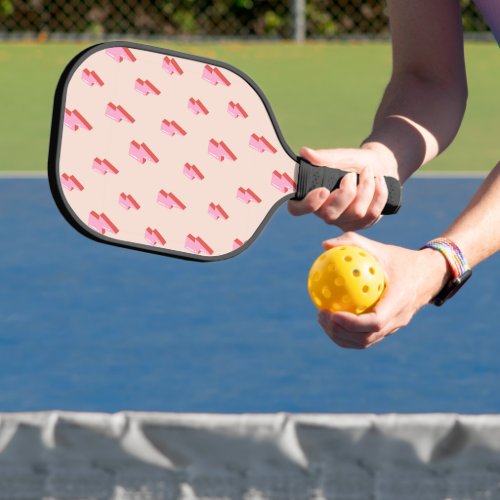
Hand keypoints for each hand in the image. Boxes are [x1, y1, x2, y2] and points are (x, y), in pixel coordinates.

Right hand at [288, 145, 397, 230]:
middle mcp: (324, 212)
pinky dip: (379, 193)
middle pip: (330, 215)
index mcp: (312, 196)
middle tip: (351, 175)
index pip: (297, 209)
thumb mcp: (341, 156)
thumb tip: (304, 152)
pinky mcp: (361, 224)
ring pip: (356, 213)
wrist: (379, 166)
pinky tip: (379, 181)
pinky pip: (372, 214)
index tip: (323, 190)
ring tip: (368, 172)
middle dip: (346, 193)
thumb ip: (324, 157)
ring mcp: (343, 221)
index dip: (308, 204)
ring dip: (366, 188)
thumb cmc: (354, 162)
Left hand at [316, 232, 450, 348]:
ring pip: (365, 342)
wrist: (429, 275)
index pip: (375, 322)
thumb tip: (325, 245)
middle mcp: (398, 319)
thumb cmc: (401, 259)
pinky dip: (347, 334)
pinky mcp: (389, 329)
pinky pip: (366, 337)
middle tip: (321, 315)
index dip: (352, 323)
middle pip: (366, 338)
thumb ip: (353, 243)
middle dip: (340, 332)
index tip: (332, 313)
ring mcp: (394, 327)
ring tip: (323, 319)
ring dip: (341, 336)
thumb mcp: (380, 248)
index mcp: (399, 301)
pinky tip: (332, 318)